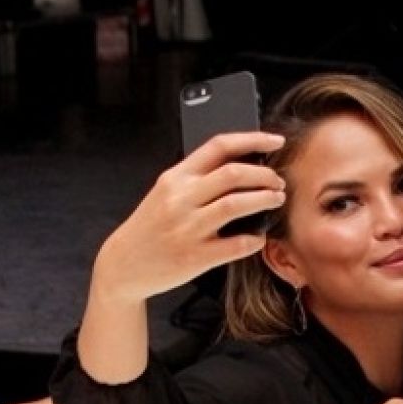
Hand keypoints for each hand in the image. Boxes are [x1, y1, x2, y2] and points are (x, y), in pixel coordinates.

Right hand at [92, 131, 286, 304]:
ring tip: (276, 200)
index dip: (253, 139)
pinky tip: (259, 237)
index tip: (275, 141)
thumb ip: (197, 178)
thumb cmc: (151, 226)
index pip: (218, 146)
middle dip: (265, 175)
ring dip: (264, 200)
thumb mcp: (166, 192)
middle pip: (233, 174)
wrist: (124, 264)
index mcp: (176, 177)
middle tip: (279, 181)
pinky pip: (236, 245)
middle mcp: (181, 198)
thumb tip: (242, 165)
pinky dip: (255, 239)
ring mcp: (188, 228)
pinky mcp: (196, 256)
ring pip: (236, 204)